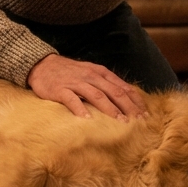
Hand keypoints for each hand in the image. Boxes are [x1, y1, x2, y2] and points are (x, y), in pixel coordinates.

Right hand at [26, 54, 147, 121]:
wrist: (42, 65)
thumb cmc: (69, 73)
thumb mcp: (91, 73)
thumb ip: (107, 84)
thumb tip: (127, 99)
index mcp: (100, 73)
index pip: (123, 87)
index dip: (135, 101)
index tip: (145, 115)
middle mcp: (90, 76)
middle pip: (114, 92)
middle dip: (128, 107)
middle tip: (138, 121)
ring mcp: (75, 82)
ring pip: (97, 95)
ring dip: (110, 109)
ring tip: (120, 121)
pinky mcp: (60, 89)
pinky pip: (72, 100)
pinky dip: (80, 109)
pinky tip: (87, 119)